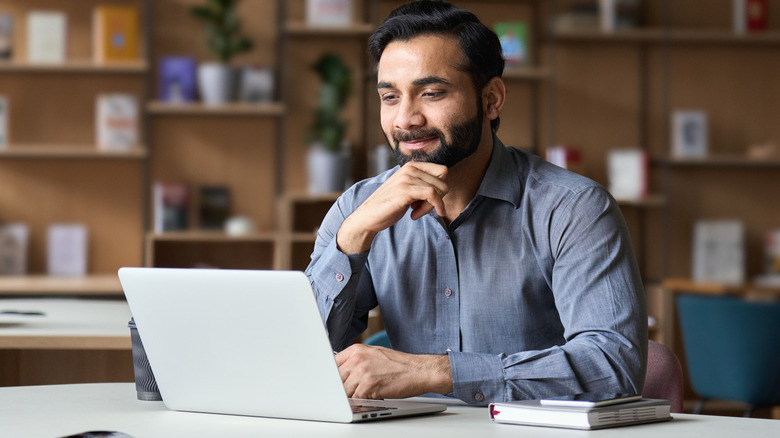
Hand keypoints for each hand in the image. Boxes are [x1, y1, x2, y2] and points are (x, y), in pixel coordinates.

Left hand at [335, 343, 452, 399]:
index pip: (332, 364)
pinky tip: (369, 398)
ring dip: (351, 396)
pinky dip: (359, 402)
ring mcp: (362, 372)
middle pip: (335, 379)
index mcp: (356, 350)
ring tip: (364, 394)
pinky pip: (354, 399)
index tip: (331, 383)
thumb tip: (341, 372)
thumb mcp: (374, 355)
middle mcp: (357, 359)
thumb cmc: (399, 365)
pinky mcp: (368, 386)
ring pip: (343, 391)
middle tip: (349, 392)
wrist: (419, 370)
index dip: (331, 376)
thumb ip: (356, 361)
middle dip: (340, 388)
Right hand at [337, 162, 448, 253]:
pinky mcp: (405, 190)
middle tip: (421, 208)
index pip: (442, 171)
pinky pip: (432, 195)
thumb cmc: (389, 206)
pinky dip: (431, 208)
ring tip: (415, 212)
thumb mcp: (408, 190)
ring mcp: (407, 178)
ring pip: (439, 189)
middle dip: (438, 198)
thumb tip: (444, 187)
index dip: (440, 188)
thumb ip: (422, 185)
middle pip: (443, 180)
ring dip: (431, 206)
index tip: (427, 201)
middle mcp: (410, 168)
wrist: (368, 216)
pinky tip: (414, 216)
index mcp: (411, 166)